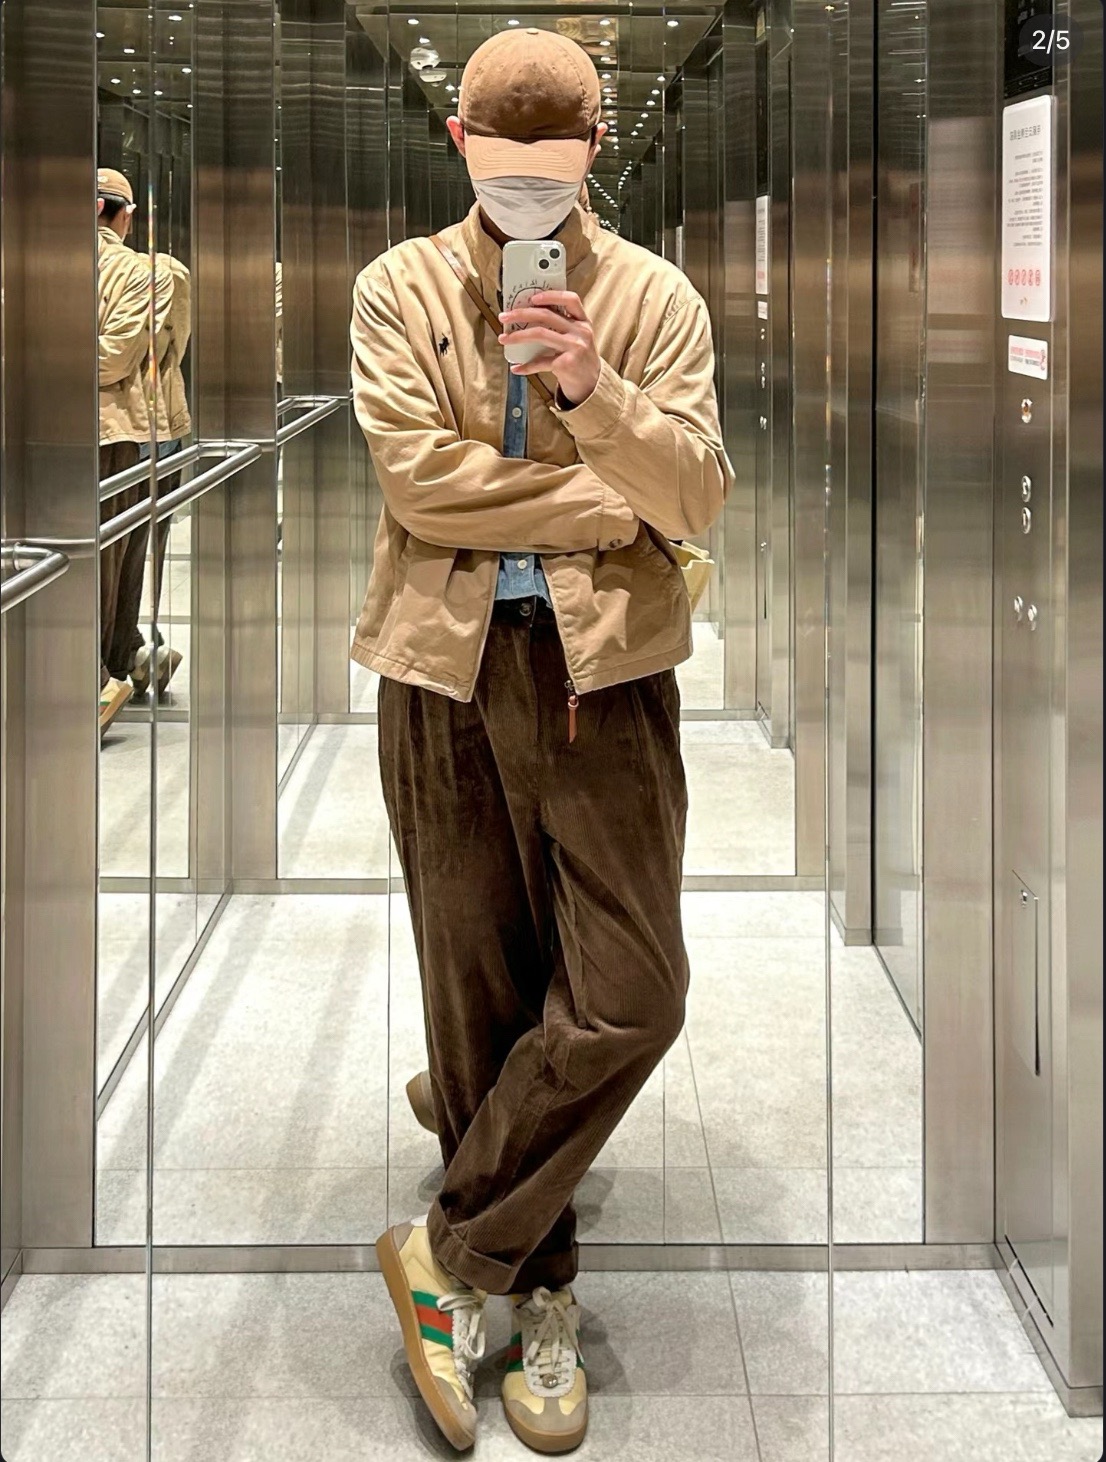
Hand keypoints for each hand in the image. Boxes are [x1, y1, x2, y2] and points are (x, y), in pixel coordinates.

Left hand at [498, 291, 600, 406]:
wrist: (591, 383)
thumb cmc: (578, 357)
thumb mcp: (578, 336)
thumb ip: (562, 324)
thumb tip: (528, 314)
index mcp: (583, 321)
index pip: (570, 299)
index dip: (551, 295)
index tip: (532, 297)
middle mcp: (580, 332)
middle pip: (547, 315)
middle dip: (521, 314)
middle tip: (504, 317)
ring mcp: (575, 348)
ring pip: (540, 334)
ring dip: (518, 336)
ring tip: (503, 338)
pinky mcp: (567, 364)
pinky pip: (541, 362)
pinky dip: (526, 366)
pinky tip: (516, 368)